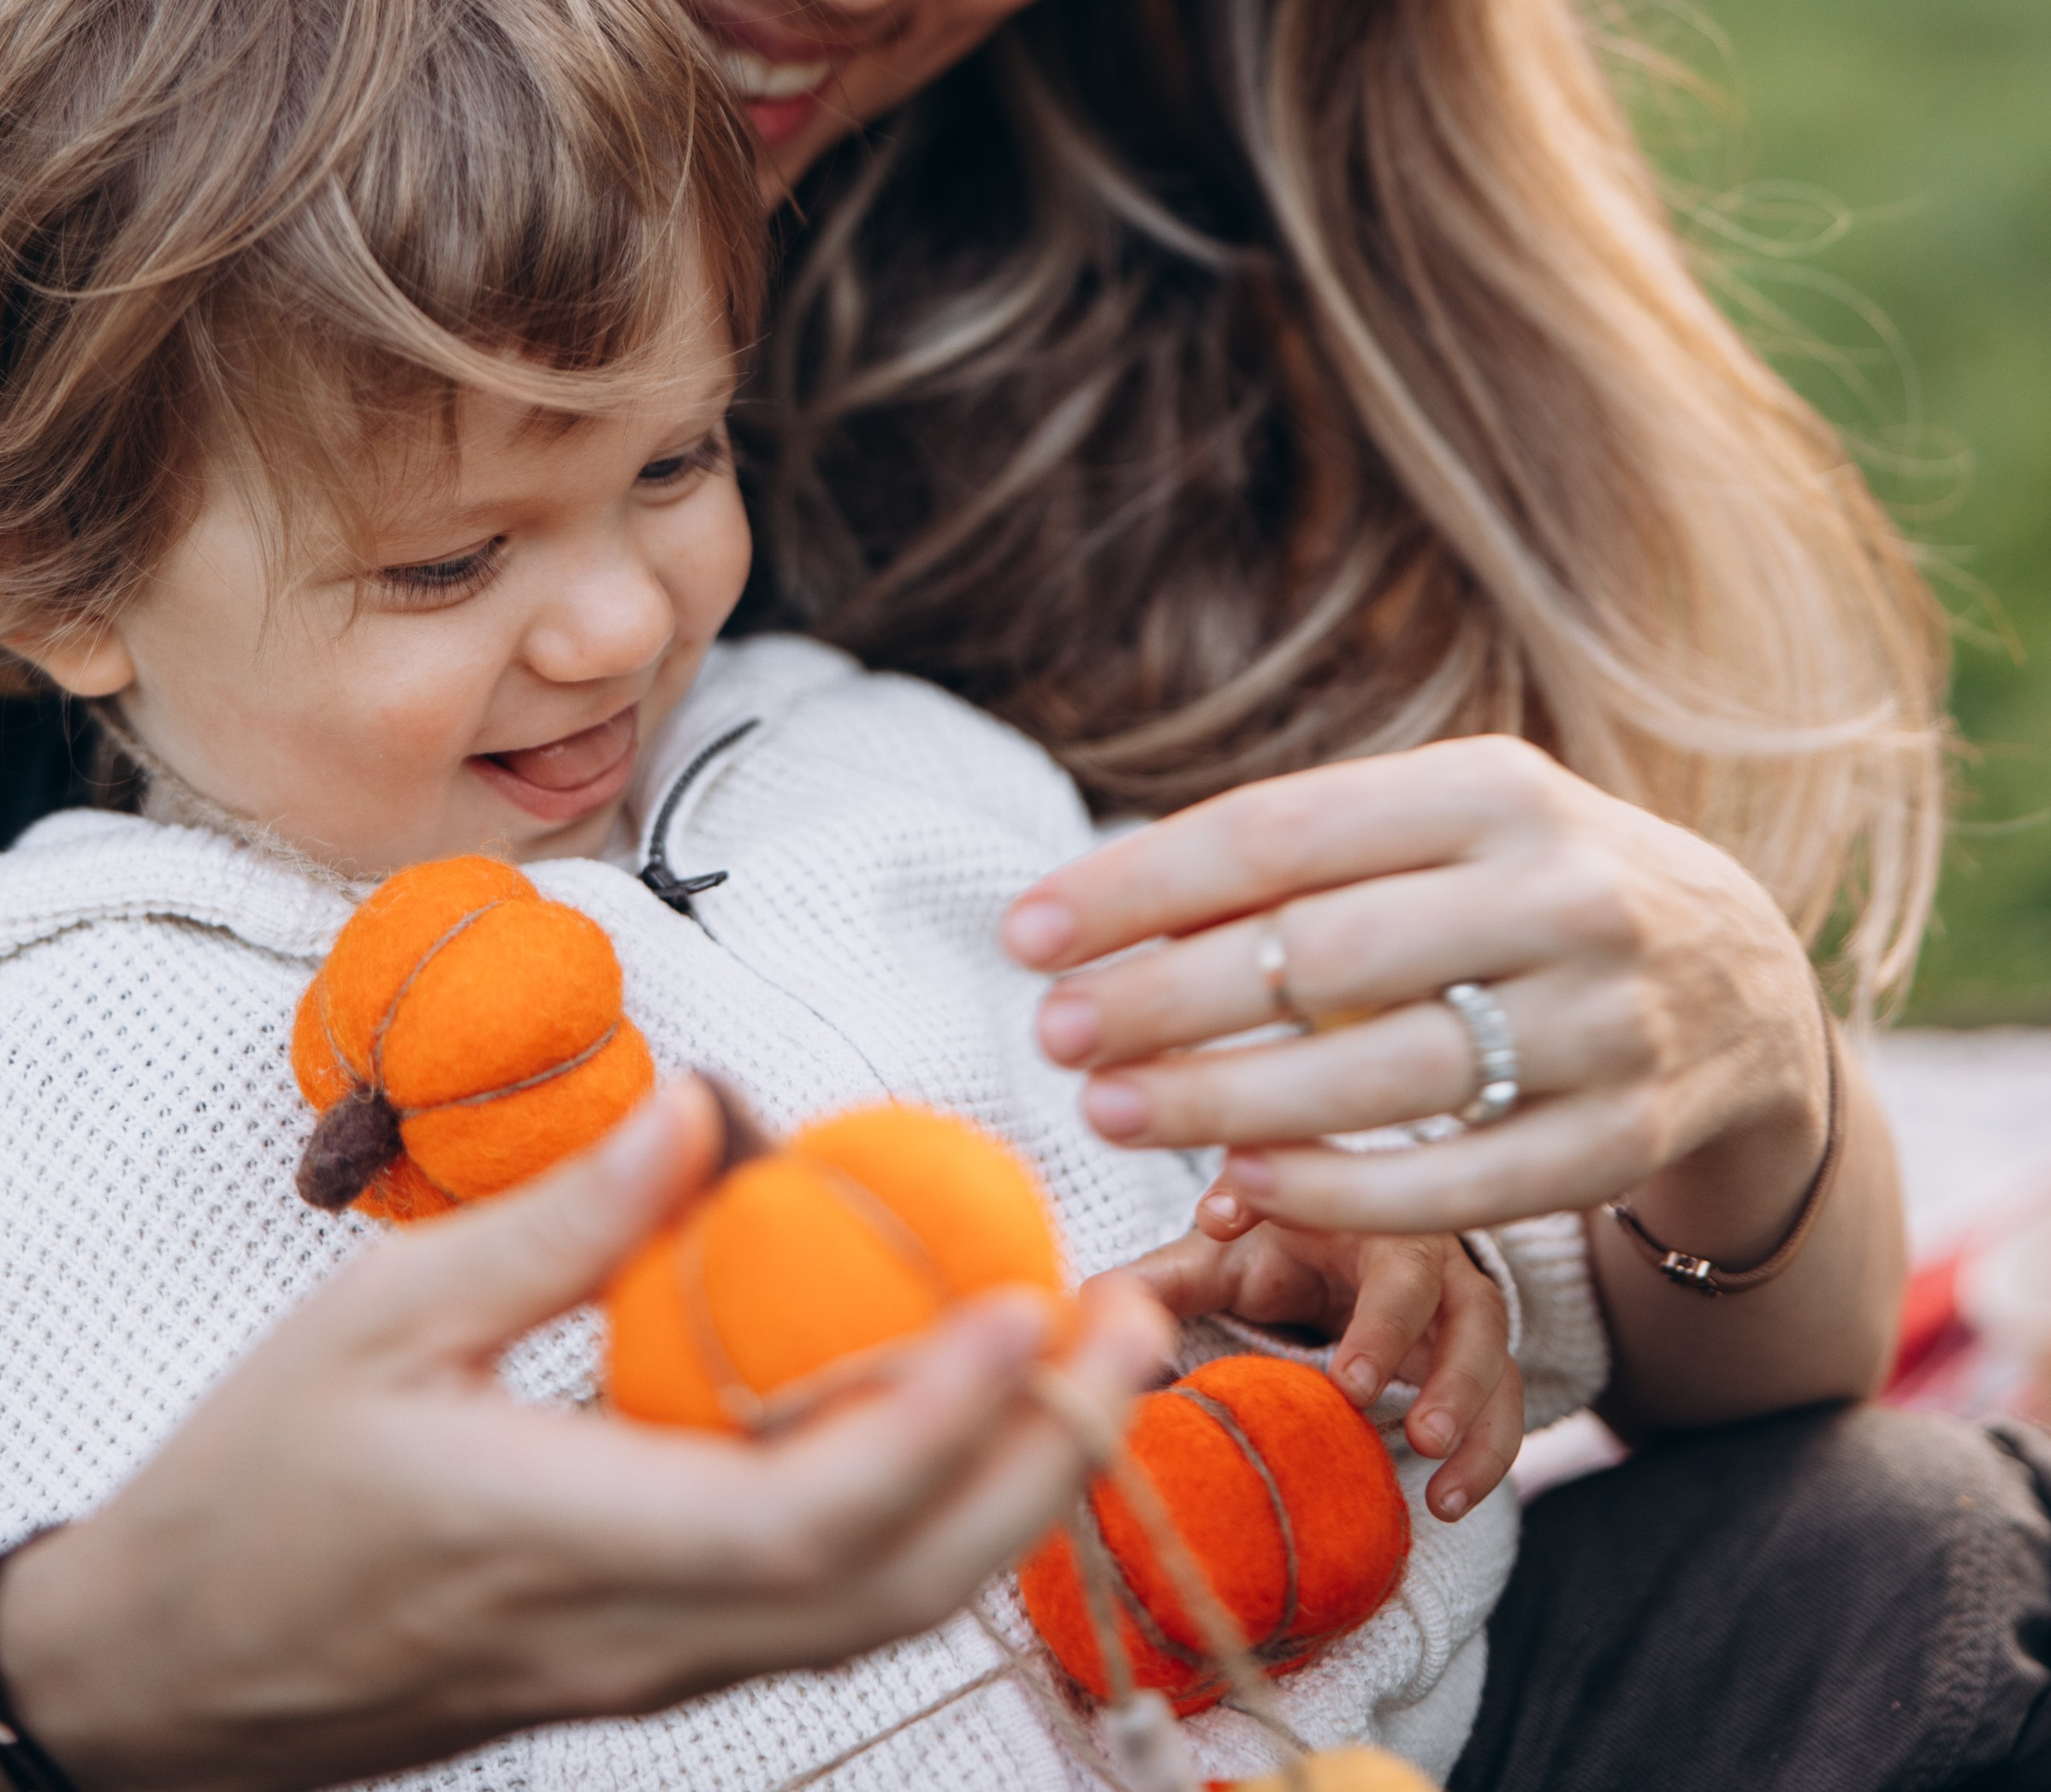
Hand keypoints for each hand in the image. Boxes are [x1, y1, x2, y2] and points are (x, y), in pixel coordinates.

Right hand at [0, 1077, 1169, 1791]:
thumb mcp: (378, 1319)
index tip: (1032, 1306)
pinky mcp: (655, 1663)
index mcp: (562, 1538)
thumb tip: (709, 1112)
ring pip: (880, 1613)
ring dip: (1013, 1493)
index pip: (806, 1517)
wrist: (173, 1679)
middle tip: (1137, 1322)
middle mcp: (637, 1633)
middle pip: (896, 1588)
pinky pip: (826, 1603)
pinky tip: (967, 1414)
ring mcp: (655, 1668)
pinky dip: (930, 1516)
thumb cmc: (257, 1488)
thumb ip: (556, 1224)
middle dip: (1046, 1465)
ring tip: (1096, 1357)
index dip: (943, 1422)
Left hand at [1001, 739, 1903, 1427]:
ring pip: (1383, 1074)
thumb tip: (1103, 907)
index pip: (1282, 832)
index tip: (1027, 933)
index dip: (1140, 885)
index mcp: (1497, 786)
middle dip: (1165, 998)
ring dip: (1225, 1099)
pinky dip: (1341, 1188)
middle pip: (1322, 954)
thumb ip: (1305, 858)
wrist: (1741, 982)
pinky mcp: (1626, 1136)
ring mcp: (1605, 1019)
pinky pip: (1462, 1182)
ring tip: (1111, 1109)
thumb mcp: (1445, 830)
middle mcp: (1560, 891)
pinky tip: (1246, 1181)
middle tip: (1056, 1035)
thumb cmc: (1526, 891)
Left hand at [1118, 1215, 1522, 1521]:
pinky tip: (1449, 1499)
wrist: (1358, 1264)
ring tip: (1422, 1448)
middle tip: (1352, 1385)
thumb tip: (1089, 1309)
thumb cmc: (1281, 1250)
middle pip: (1420, 1265)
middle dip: (1390, 1323)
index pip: (1315, 1182)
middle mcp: (1410, 1238)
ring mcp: (1458, 1297)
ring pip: (1483, 1335)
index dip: (1272, 1196)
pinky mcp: (1485, 1356)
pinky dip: (1489, 1448)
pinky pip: (1509, 1398)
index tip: (1217, 1220)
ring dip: (1460, 1393)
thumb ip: (1164, 1279)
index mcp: (1336, 1200)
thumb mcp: (1220, 1256)